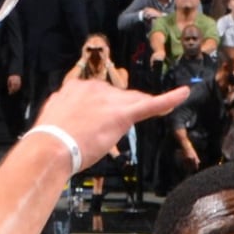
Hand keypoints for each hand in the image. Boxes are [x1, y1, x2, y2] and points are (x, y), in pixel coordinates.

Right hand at [30, 58, 189, 168]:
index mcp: (76, 87)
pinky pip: (151, 104)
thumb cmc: (50, 140)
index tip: (100, 118)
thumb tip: (68, 119)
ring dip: (140, 109)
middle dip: (120, 111)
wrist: (51, 146)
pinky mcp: (124, 113)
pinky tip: (183, 93)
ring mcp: (110, 100)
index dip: (103, 108)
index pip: (99, 95)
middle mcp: (95, 88)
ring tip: (152, 109)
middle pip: (119, 97)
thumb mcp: (55, 120)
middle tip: (115, 129)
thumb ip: (66, 114)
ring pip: (133, 102)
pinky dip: (169, 99)